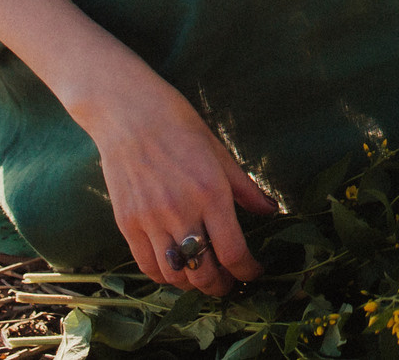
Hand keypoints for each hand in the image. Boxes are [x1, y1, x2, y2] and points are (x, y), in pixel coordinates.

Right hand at [66, 60, 275, 296]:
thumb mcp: (220, 152)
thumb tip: (271, 210)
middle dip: (220, 285)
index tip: (254, 272)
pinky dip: (164, 275)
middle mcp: (181, 212)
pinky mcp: (127, 223)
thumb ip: (246, 188)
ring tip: (202, 277)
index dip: (247, 270)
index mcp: (211, 193)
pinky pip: (146, 264)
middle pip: (203, 272)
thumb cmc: (180, 125)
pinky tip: (175, 268)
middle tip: (229, 283)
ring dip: (192, 284)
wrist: (128, 113)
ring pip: (174, 275)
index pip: (233, 252)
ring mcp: (151, 220)